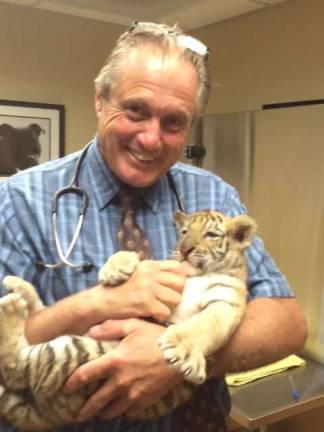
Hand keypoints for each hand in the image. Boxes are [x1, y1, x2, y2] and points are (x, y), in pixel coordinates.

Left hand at [65, 318, 182, 420]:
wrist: (180, 354)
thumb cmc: (156, 336)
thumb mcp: (133, 325)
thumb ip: (111, 327)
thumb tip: (91, 331)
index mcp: (115, 361)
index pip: (87, 375)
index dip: (74, 382)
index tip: (67, 387)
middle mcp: (121, 381)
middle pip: (96, 401)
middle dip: (85, 409)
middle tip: (79, 414)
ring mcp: (133, 394)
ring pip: (112, 410)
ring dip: (103, 413)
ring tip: (99, 413)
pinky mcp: (145, 401)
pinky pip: (129, 411)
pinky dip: (124, 410)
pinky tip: (122, 407)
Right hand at [112, 259, 185, 321]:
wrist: (99, 302)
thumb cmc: (118, 291)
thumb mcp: (136, 274)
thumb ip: (154, 274)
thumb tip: (177, 279)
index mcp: (149, 265)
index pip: (177, 267)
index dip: (179, 279)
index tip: (173, 289)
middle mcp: (150, 273)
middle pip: (181, 283)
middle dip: (176, 294)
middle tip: (166, 302)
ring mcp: (147, 287)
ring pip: (176, 299)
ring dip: (168, 308)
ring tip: (157, 310)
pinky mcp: (144, 302)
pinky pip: (165, 312)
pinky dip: (160, 318)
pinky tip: (151, 316)